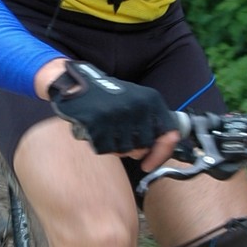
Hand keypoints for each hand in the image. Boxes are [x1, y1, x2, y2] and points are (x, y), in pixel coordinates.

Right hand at [47, 60, 177, 157]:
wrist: (76, 83)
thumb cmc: (108, 96)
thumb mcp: (137, 101)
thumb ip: (152, 123)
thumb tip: (165, 148)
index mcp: (152, 100)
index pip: (169, 133)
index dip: (162, 153)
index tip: (149, 163)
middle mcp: (138, 107)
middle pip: (144, 147)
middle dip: (132, 149)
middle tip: (120, 137)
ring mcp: (118, 115)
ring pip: (124, 151)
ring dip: (114, 147)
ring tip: (107, 130)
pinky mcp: (99, 124)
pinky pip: (105, 149)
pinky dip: (99, 144)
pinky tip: (96, 130)